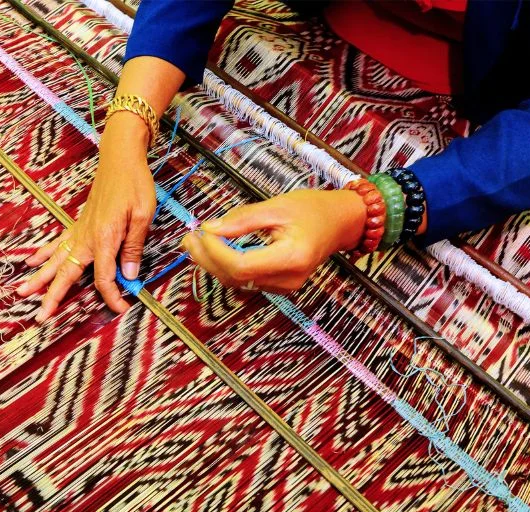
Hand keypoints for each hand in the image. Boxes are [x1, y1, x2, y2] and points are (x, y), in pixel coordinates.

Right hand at [18, 113, 155, 321]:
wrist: (120, 158)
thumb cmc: (134, 184)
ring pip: (55, 260)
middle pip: (66, 273)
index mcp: (104, 238)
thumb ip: (133, 246)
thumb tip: (128, 275)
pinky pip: (57, 243)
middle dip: (52, 296)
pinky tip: (31, 263)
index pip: (104, 276)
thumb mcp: (143, 215)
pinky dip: (43, 254)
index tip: (121, 307)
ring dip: (39, 277)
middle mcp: (86, 237)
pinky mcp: (78, 224)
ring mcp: (79, 230)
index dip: (112, 296)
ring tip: (22, 292)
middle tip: (40, 316)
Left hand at [181, 189, 365, 293]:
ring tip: (195, 243)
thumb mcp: (277, 206)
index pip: (242, 265)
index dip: (216, 253)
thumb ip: (242, 219)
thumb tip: (210, 228)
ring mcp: (284, 286)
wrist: (340, 223)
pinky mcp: (279, 286)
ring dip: (213, 264)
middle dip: (207, 259)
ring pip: (238, 282)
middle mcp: (288, 279)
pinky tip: (213, 252)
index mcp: (291, 258)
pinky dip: (227, 267)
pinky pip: (246, 280)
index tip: (201, 233)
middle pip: (236, 278)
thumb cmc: (313, 210)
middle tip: (188, 238)